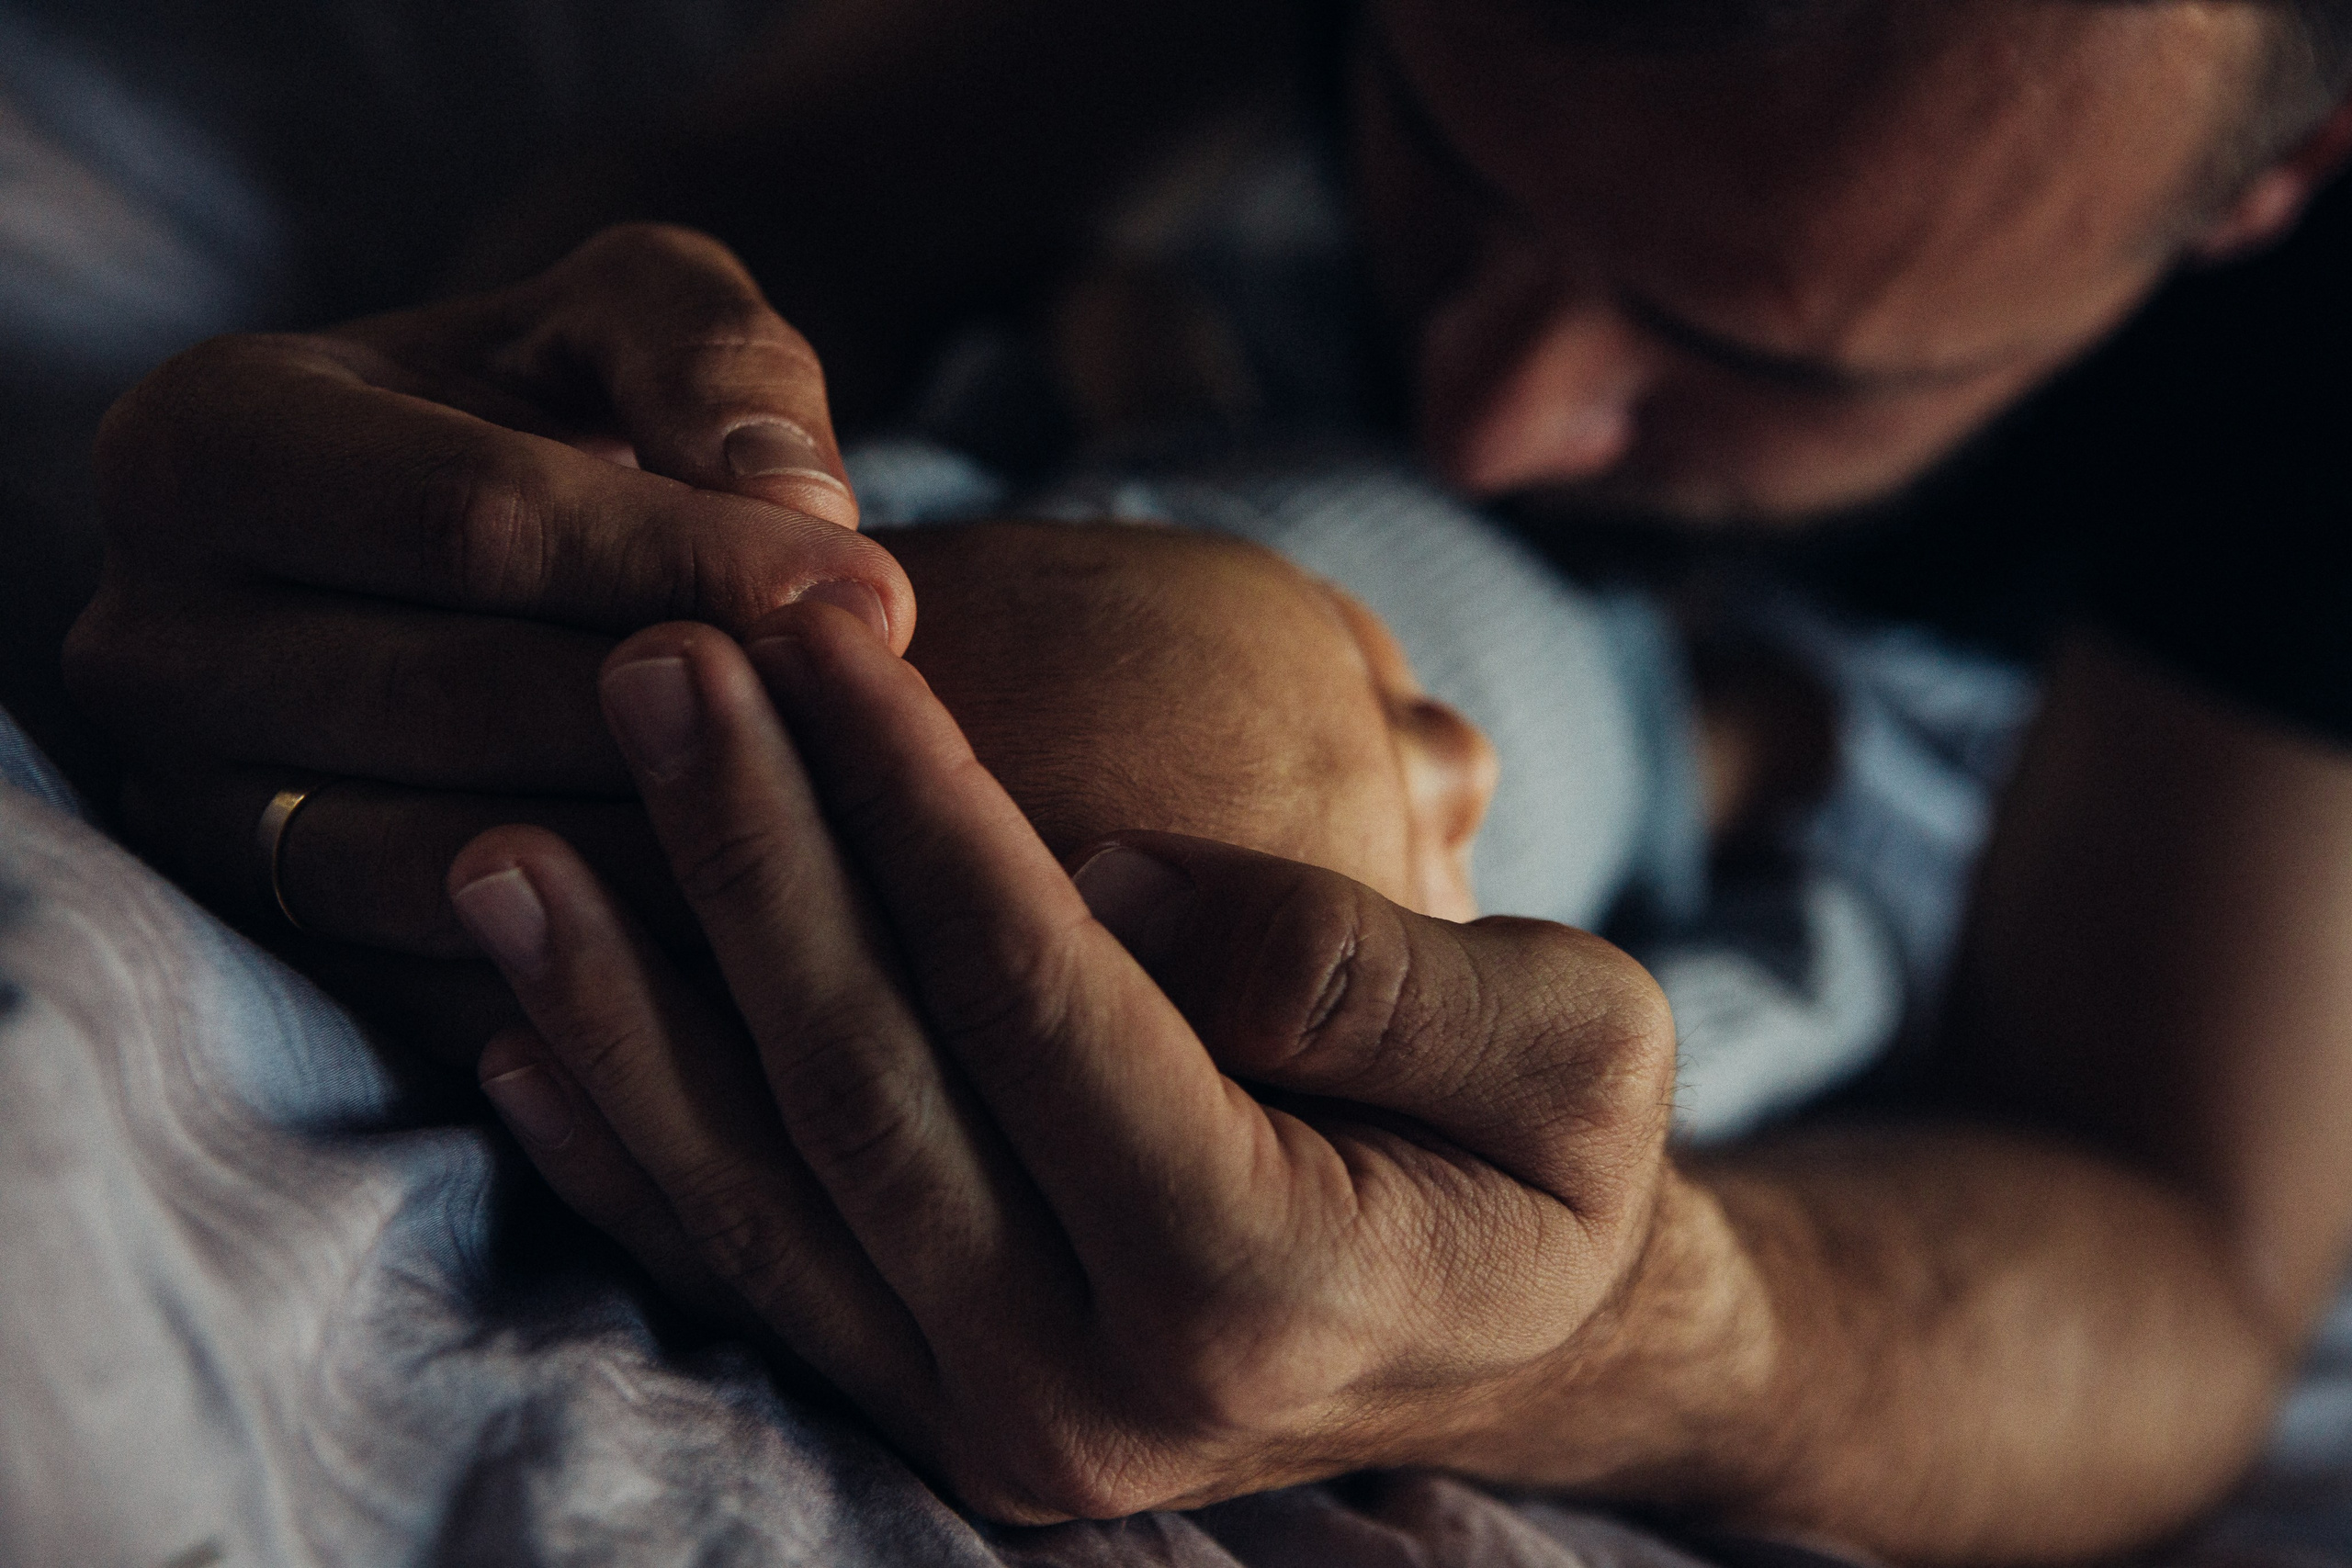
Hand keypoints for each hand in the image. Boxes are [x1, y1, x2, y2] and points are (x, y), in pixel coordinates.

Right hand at [65, 223, 913, 960]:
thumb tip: (793, 502)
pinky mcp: (270, 943)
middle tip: (888, 721)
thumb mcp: (630, 315)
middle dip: (699, 714)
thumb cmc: (560, 406)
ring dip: (673, 860)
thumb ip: (710, 356)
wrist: (468, 553)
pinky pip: (450, 985)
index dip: (692, 562)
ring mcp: (191, 815)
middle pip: (459, 703)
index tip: (879, 596)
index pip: (473, 523)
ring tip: (853, 829)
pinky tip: (771, 938)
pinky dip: (616, 978)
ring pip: (453, 868)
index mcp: (207, 446)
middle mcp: (153, 642)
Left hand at [445, 600, 1677, 1519]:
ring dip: (628, 1013)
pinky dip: (635, 1159)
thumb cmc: (1554, 1166)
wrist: (1518, 1350)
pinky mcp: (939, 1419)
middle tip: (649, 664)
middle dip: (748, 860)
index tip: (818, 630)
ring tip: (507, 845)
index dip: (917, 804)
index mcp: (1260, 1284)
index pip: (1039, 999)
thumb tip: (1124, 883)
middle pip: (867, 1088)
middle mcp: (1095, 1394)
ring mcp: (999, 1425)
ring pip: (768, 1200)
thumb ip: (1373, 968)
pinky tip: (526, 1041)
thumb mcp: (1579, 1046)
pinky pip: (757, 1285)